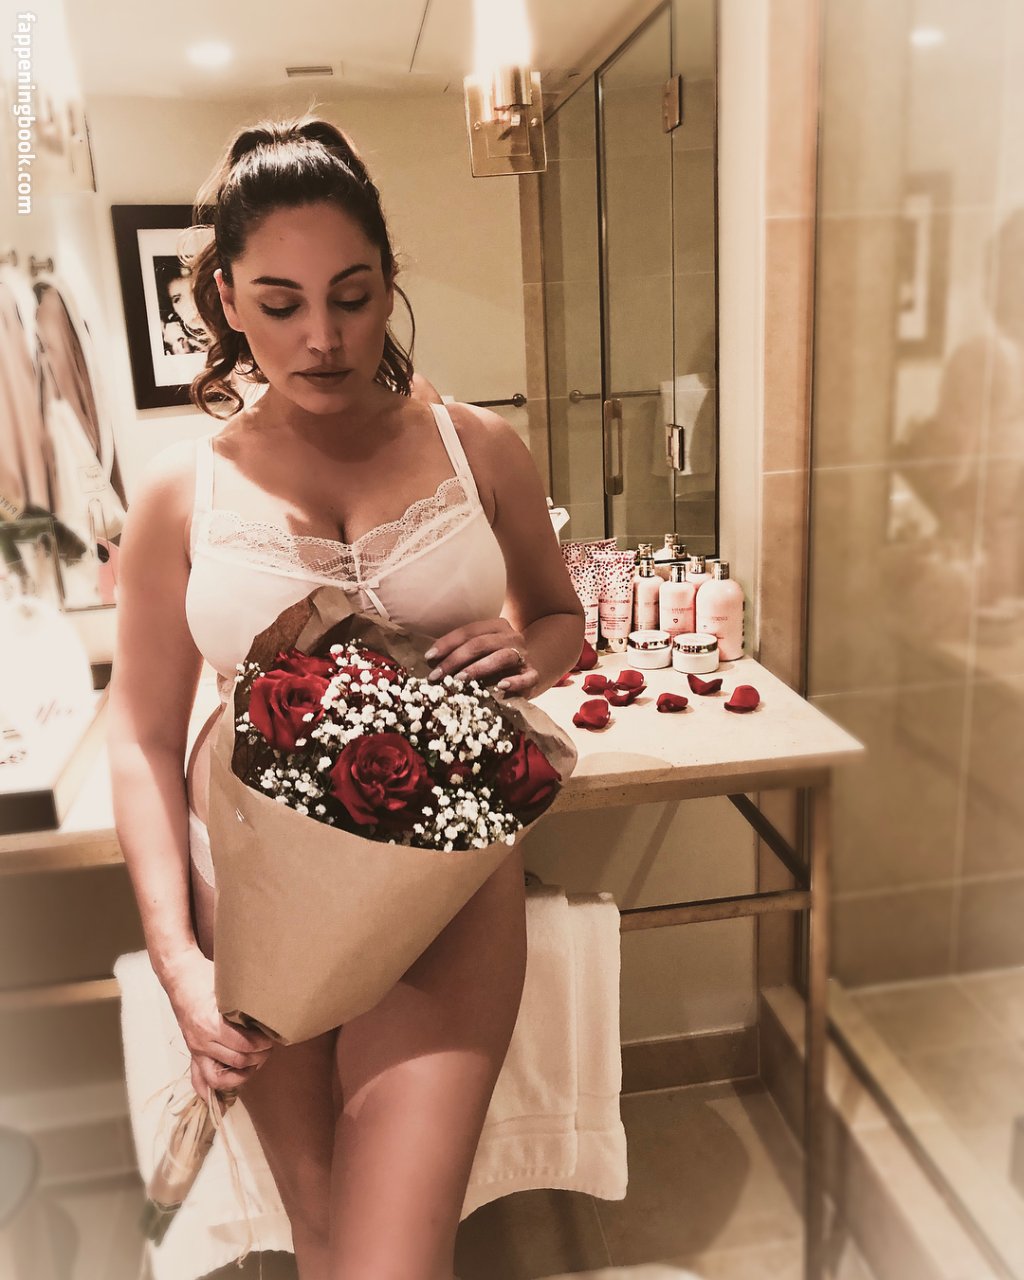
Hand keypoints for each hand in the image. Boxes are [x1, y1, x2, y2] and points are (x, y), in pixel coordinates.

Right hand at [163, 950, 275, 1101]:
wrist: (180, 977)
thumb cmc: (206, 977)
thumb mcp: (228, 987)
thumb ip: (244, 1003)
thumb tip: (269, 1011)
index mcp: (211, 1025)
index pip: (244, 1045)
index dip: (262, 1045)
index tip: (272, 1038)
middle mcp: (202, 1041)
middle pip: (236, 1061)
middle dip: (258, 1058)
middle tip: (268, 1049)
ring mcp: (195, 1049)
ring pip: (218, 1077)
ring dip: (240, 1076)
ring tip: (254, 1066)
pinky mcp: (192, 1052)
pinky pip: (198, 1080)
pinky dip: (210, 1093)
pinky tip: (224, 1101)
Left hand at [425, 618, 536, 697]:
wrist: (529, 671)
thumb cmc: (496, 662)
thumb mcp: (480, 652)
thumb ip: (461, 652)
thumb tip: (431, 660)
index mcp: (497, 627)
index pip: (469, 631)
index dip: (447, 643)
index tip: (429, 657)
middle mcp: (511, 637)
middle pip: (481, 643)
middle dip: (455, 659)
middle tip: (437, 675)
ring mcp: (524, 655)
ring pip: (502, 657)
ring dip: (478, 668)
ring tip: (460, 679)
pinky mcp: (533, 674)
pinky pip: (526, 677)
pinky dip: (515, 682)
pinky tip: (501, 687)